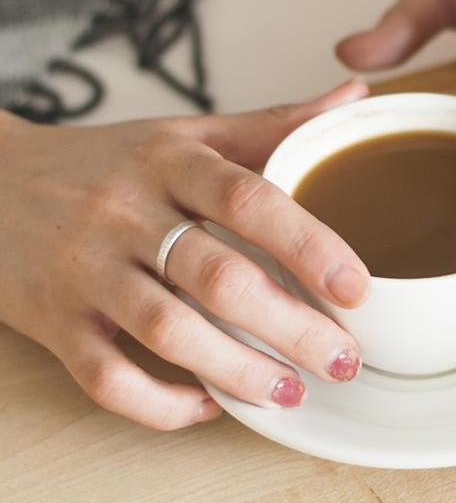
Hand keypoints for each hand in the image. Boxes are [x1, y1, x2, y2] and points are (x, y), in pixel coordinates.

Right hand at [0, 80, 371, 429]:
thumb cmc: (105, 163)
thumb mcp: (184, 133)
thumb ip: (271, 124)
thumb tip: (355, 96)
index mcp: (169, 162)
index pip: (248, 199)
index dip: (309, 244)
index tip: (357, 287)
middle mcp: (126, 214)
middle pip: (219, 277)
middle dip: (291, 328)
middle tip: (344, 359)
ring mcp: (85, 270)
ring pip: (166, 332)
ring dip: (238, 371)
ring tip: (292, 392)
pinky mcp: (51, 321)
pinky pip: (105, 376)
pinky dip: (160, 403)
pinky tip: (207, 405)